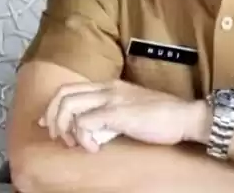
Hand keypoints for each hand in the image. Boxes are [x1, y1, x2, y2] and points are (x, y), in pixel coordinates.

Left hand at [40, 79, 208, 150]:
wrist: (185, 115)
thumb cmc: (163, 116)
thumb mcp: (131, 108)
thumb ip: (112, 113)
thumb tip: (94, 128)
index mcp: (110, 85)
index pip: (70, 88)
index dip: (53, 107)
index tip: (49, 125)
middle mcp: (107, 88)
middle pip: (63, 95)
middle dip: (52, 118)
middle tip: (58, 138)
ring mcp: (112, 99)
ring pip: (68, 106)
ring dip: (64, 128)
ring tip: (75, 143)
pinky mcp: (117, 113)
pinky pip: (85, 123)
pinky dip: (83, 138)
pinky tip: (94, 148)